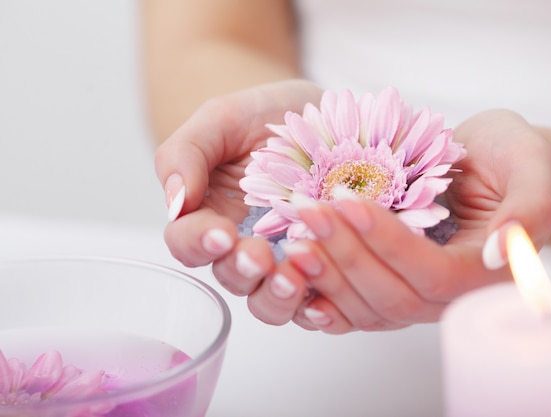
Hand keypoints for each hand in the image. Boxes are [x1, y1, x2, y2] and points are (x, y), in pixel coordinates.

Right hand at [154, 80, 321, 309]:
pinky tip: (327, 292)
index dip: (198, 244)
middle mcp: (242, 244)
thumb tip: (175, 201)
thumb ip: (186, 154)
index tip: (220, 233)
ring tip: (293, 280)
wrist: (317, 114)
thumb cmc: (261, 116)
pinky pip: (317, 296)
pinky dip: (318, 302)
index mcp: (208, 214)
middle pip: (230, 277)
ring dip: (276, 296)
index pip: (187, 243)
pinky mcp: (321, 264)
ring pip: (269, 299)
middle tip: (260, 257)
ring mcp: (283, 257)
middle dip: (242, 271)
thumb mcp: (221, 120)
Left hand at [245, 109, 550, 332]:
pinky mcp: (389, 285)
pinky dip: (321, 294)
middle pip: (391, 296)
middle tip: (306, 212)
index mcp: (484, 272)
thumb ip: (530, 207)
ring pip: (365, 307)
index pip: (433, 274)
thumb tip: (498, 251)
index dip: (390, 244)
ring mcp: (414, 295)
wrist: (486, 164)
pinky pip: (352, 306)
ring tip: (291, 237)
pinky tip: (292, 272)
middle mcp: (447, 296)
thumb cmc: (510, 158)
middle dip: (345, 255)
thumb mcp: (531, 162)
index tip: (350, 201)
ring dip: (326, 275)